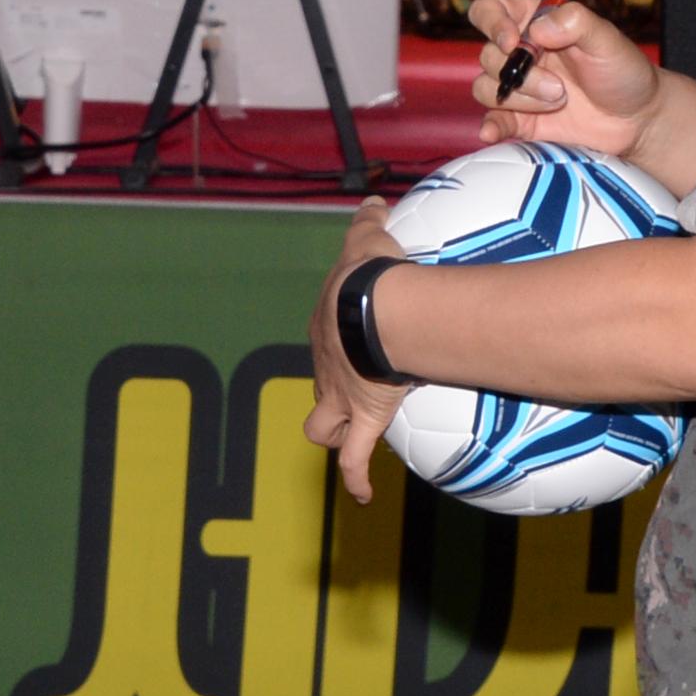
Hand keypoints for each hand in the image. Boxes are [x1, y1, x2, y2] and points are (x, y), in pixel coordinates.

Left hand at [304, 206, 409, 504]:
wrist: (375, 310)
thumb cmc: (369, 275)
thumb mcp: (366, 237)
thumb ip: (368, 219)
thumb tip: (373, 199)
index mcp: (327, 328)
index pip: (327, 339)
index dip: (338, 342)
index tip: (355, 340)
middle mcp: (327, 367)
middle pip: (319, 387)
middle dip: (328, 394)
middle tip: (347, 397)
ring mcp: (342, 397)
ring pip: (323, 425)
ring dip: (333, 434)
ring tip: (347, 442)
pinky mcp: (362, 418)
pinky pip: (356, 458)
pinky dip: (355, 479)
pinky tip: (359, 497)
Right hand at [469, 0, 661, 155]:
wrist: (636, 118)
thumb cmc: (623, 71)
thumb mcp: (606, 39)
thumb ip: (575, 22)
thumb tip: (538, 29)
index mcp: (536, 22)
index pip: (491, 11)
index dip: (492, 23)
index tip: (513, 42)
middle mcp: (521, 52)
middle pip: (488, 54)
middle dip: (521, 73)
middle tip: (559, 87)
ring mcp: (519, 87)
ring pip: (488, 87)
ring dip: (520, 98)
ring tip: (559, 102)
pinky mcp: (520, 119)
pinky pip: (492, 120)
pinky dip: (490, 126)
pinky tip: (491, 133)